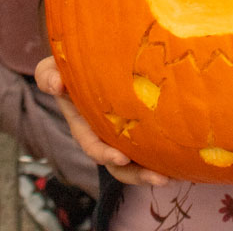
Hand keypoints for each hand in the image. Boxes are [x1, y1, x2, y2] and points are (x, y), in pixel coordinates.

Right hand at [33, 55, 172, 186]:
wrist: (91, 56)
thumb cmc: (69, 65)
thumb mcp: (53, 68)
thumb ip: (48, 75)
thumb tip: (55, 84)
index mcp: (84, 125)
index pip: (93, 145)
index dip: (105, 153)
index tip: (122, 156)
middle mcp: (103, 135)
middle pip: (119, 164)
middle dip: (138, 173)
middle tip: (160, 177)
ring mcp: (122, 133)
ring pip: (136, 161)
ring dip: (153, 171)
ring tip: (174, 175)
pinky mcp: (139, 126)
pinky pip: (150, 144)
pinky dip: (164, 153)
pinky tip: (184, 157)